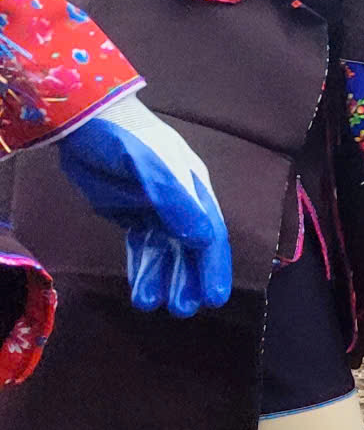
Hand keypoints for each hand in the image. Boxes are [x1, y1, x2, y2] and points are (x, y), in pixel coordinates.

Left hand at [56, 90, 231, 316]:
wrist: (85, 119)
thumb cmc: (125, 138)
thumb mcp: (152, 168)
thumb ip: (176, 203)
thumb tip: (203, 240)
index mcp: (194, 191)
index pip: (211, 236)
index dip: (214, 268)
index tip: (213, 298)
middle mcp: (181, 204)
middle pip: (190, 249)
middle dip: (187, 280)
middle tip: (180, 310)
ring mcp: (154, 210)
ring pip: (164, 252)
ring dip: (162, 278)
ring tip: (151, 305)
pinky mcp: (130, 215)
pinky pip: (141, 247)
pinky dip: (142, 268)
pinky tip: (140, 288)